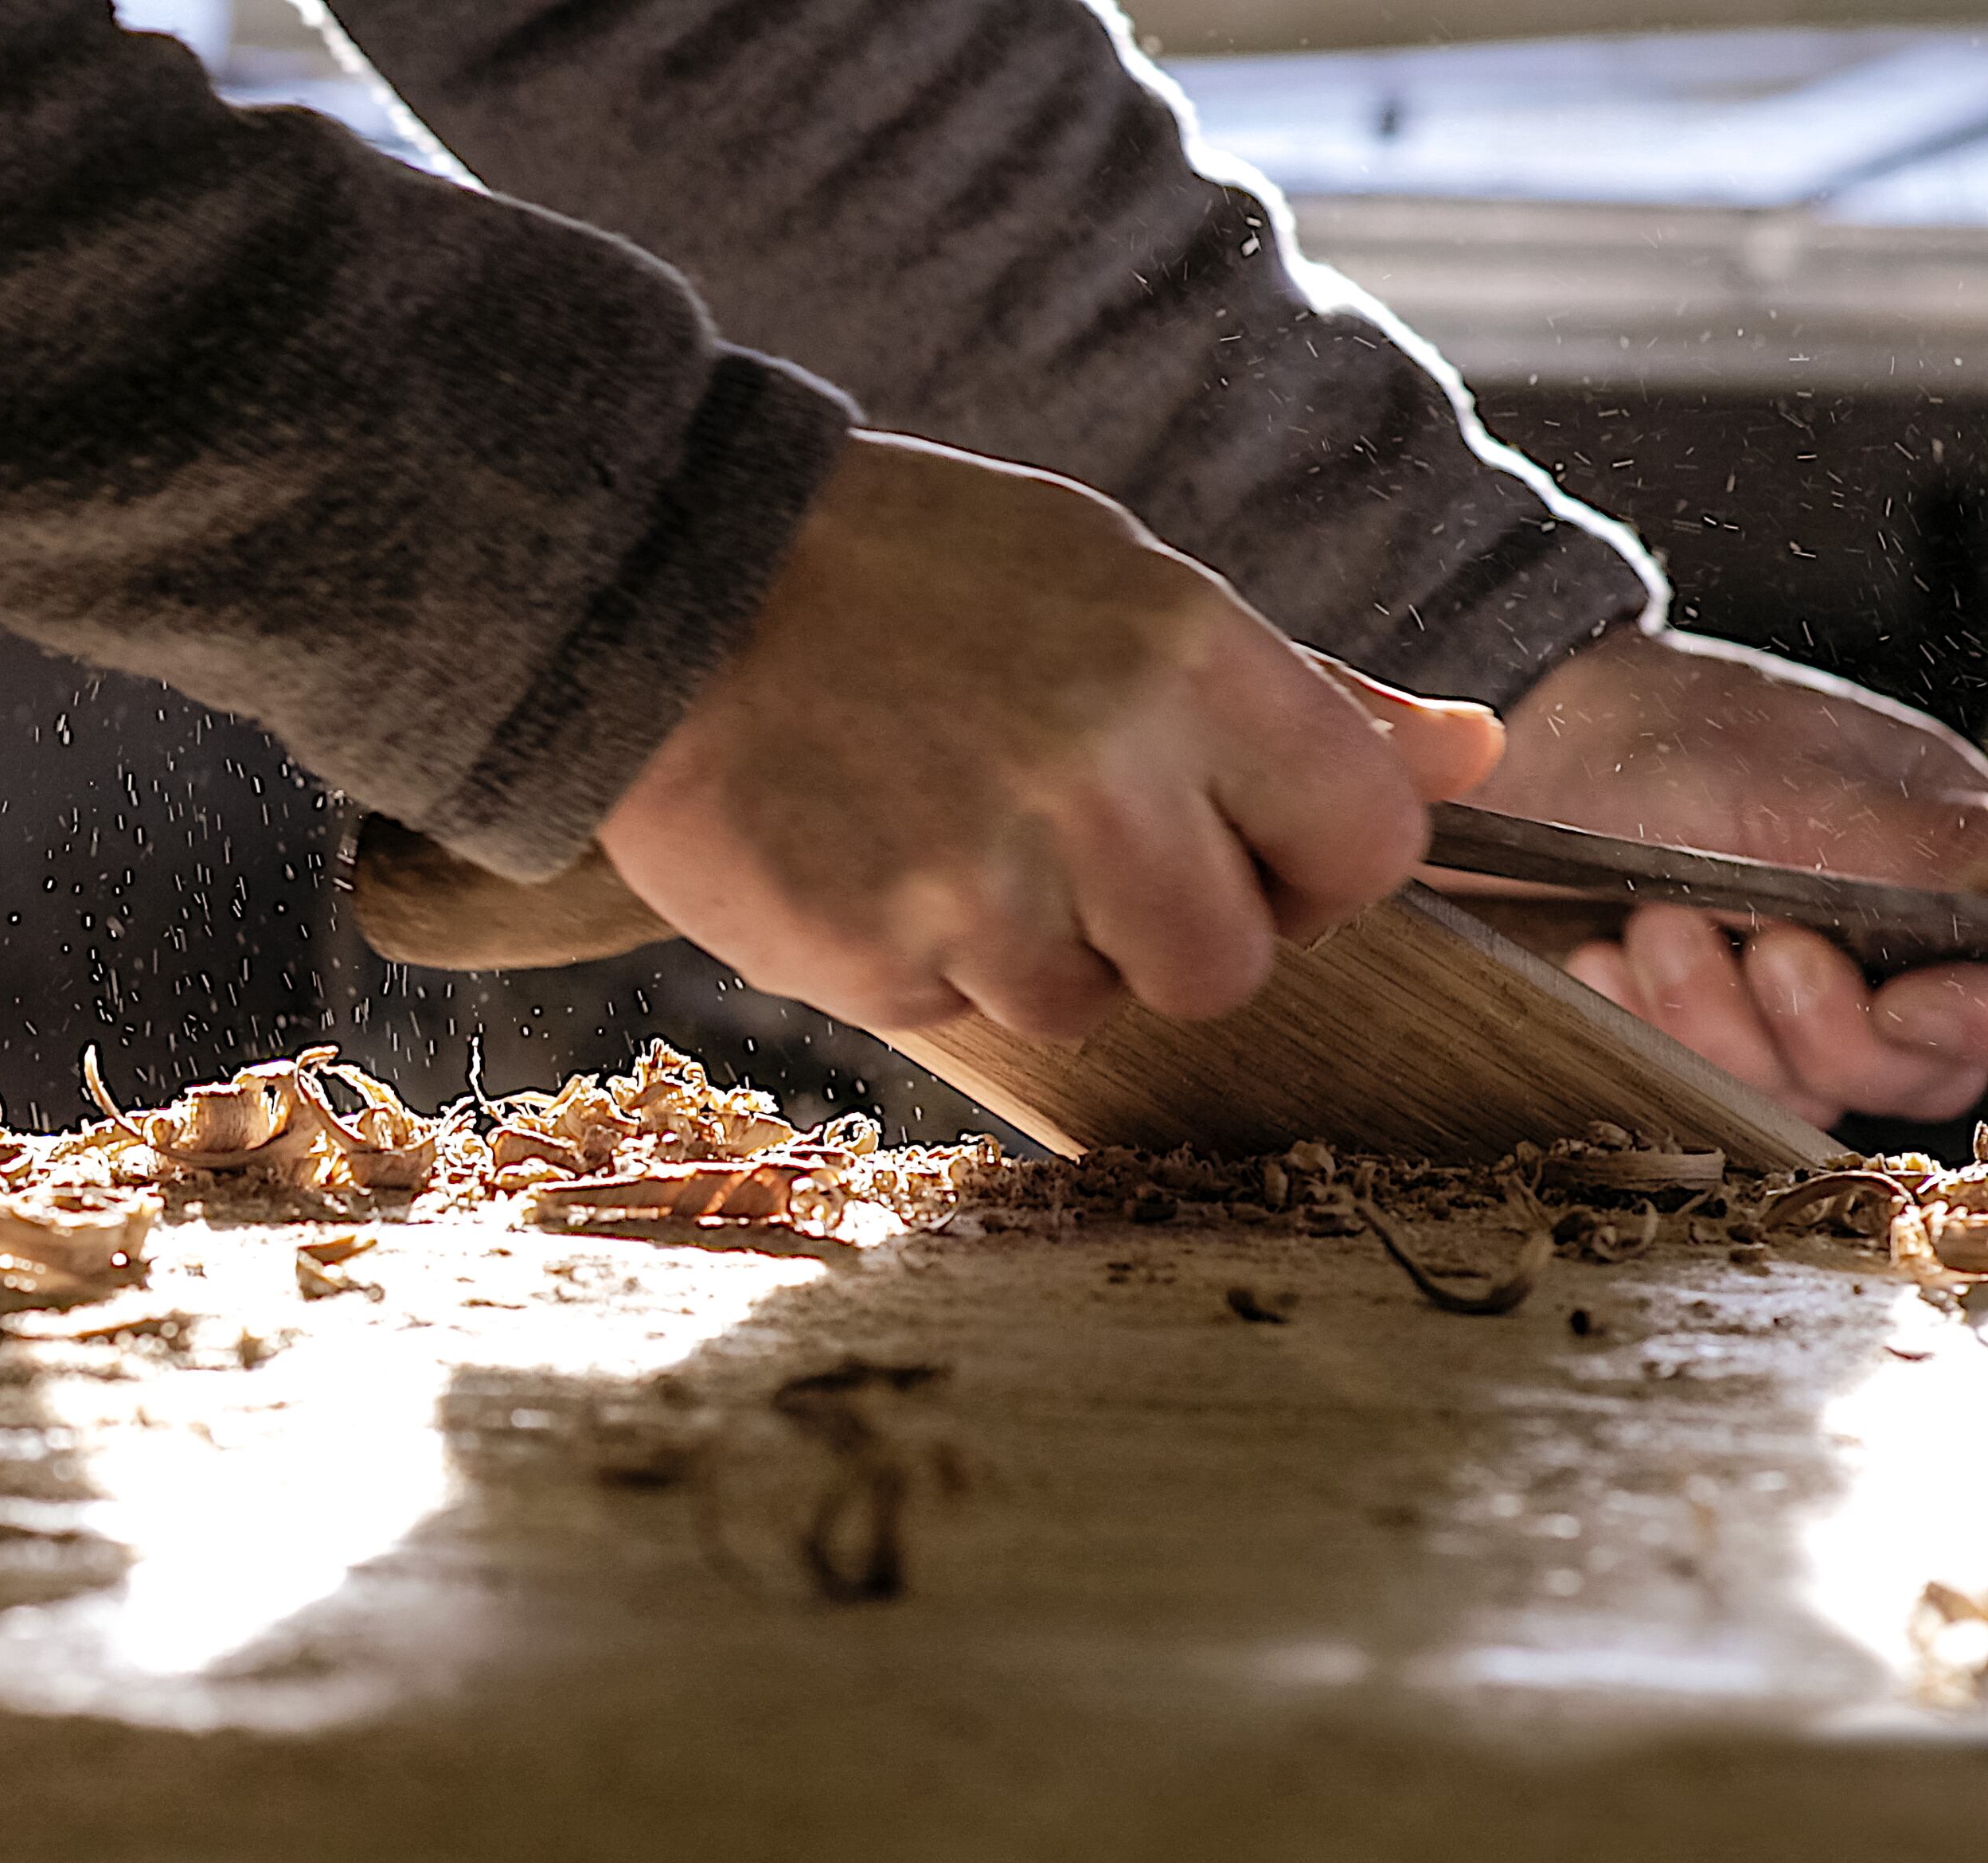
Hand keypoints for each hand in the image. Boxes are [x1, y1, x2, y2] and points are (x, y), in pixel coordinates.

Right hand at [595, 432, 1503, 1037]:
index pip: (1369, 845)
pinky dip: (929, 960)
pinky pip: (965, 1014)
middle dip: (1170, 934)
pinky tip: (872, 856)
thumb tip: (1476, 756)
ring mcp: (987, 877)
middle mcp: (1105, 772)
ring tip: (949, 836)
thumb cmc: (907, 573)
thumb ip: (1298, 689)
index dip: (1316, 871)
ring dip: (1040, 952)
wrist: (661, 589)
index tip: (1242, 847)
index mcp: (1189, 657)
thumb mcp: (1116, 579)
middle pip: (1234, 964)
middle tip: (1071, 851)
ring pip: (1096, 1008)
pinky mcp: (878, 952)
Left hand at [1470, 626, 1987, 1125]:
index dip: (1960, 1022)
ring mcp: (1778, 1004)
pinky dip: (1648, 1031)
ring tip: (1658, 925)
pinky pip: (1694, 1085)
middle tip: (1765, 946)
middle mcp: (1874, 953)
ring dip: (1715, 1016)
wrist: (1525, 745)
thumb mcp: (1797, 786)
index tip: (1902, 1007)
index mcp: (1935, 878)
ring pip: (1793, 1090)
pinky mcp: (1691, 1032)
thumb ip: (1922, 852)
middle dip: (1823, 1026)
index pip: (1985, 998)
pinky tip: (1604, 962)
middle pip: (1903, 1070)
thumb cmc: (1666, 736)